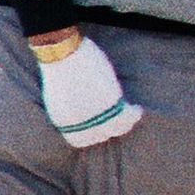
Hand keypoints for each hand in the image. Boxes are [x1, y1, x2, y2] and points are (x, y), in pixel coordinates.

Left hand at [29, 28, 142, 146]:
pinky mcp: (108, 103)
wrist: (62, 54)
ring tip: (130, 112)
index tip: (98, 125)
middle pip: (99, 136)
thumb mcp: (58, 97)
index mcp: (62, 120)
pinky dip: (134, 114)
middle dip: (109, 128)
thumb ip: (71, 108)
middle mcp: (78, 122)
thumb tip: (84, 111)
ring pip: (116, 129)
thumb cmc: (59, 67)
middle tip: (116, 117)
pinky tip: (136, 107)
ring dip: (124, 122)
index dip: (91, 134)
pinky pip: (126, 116)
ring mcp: (93, 114)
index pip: (79, 140)